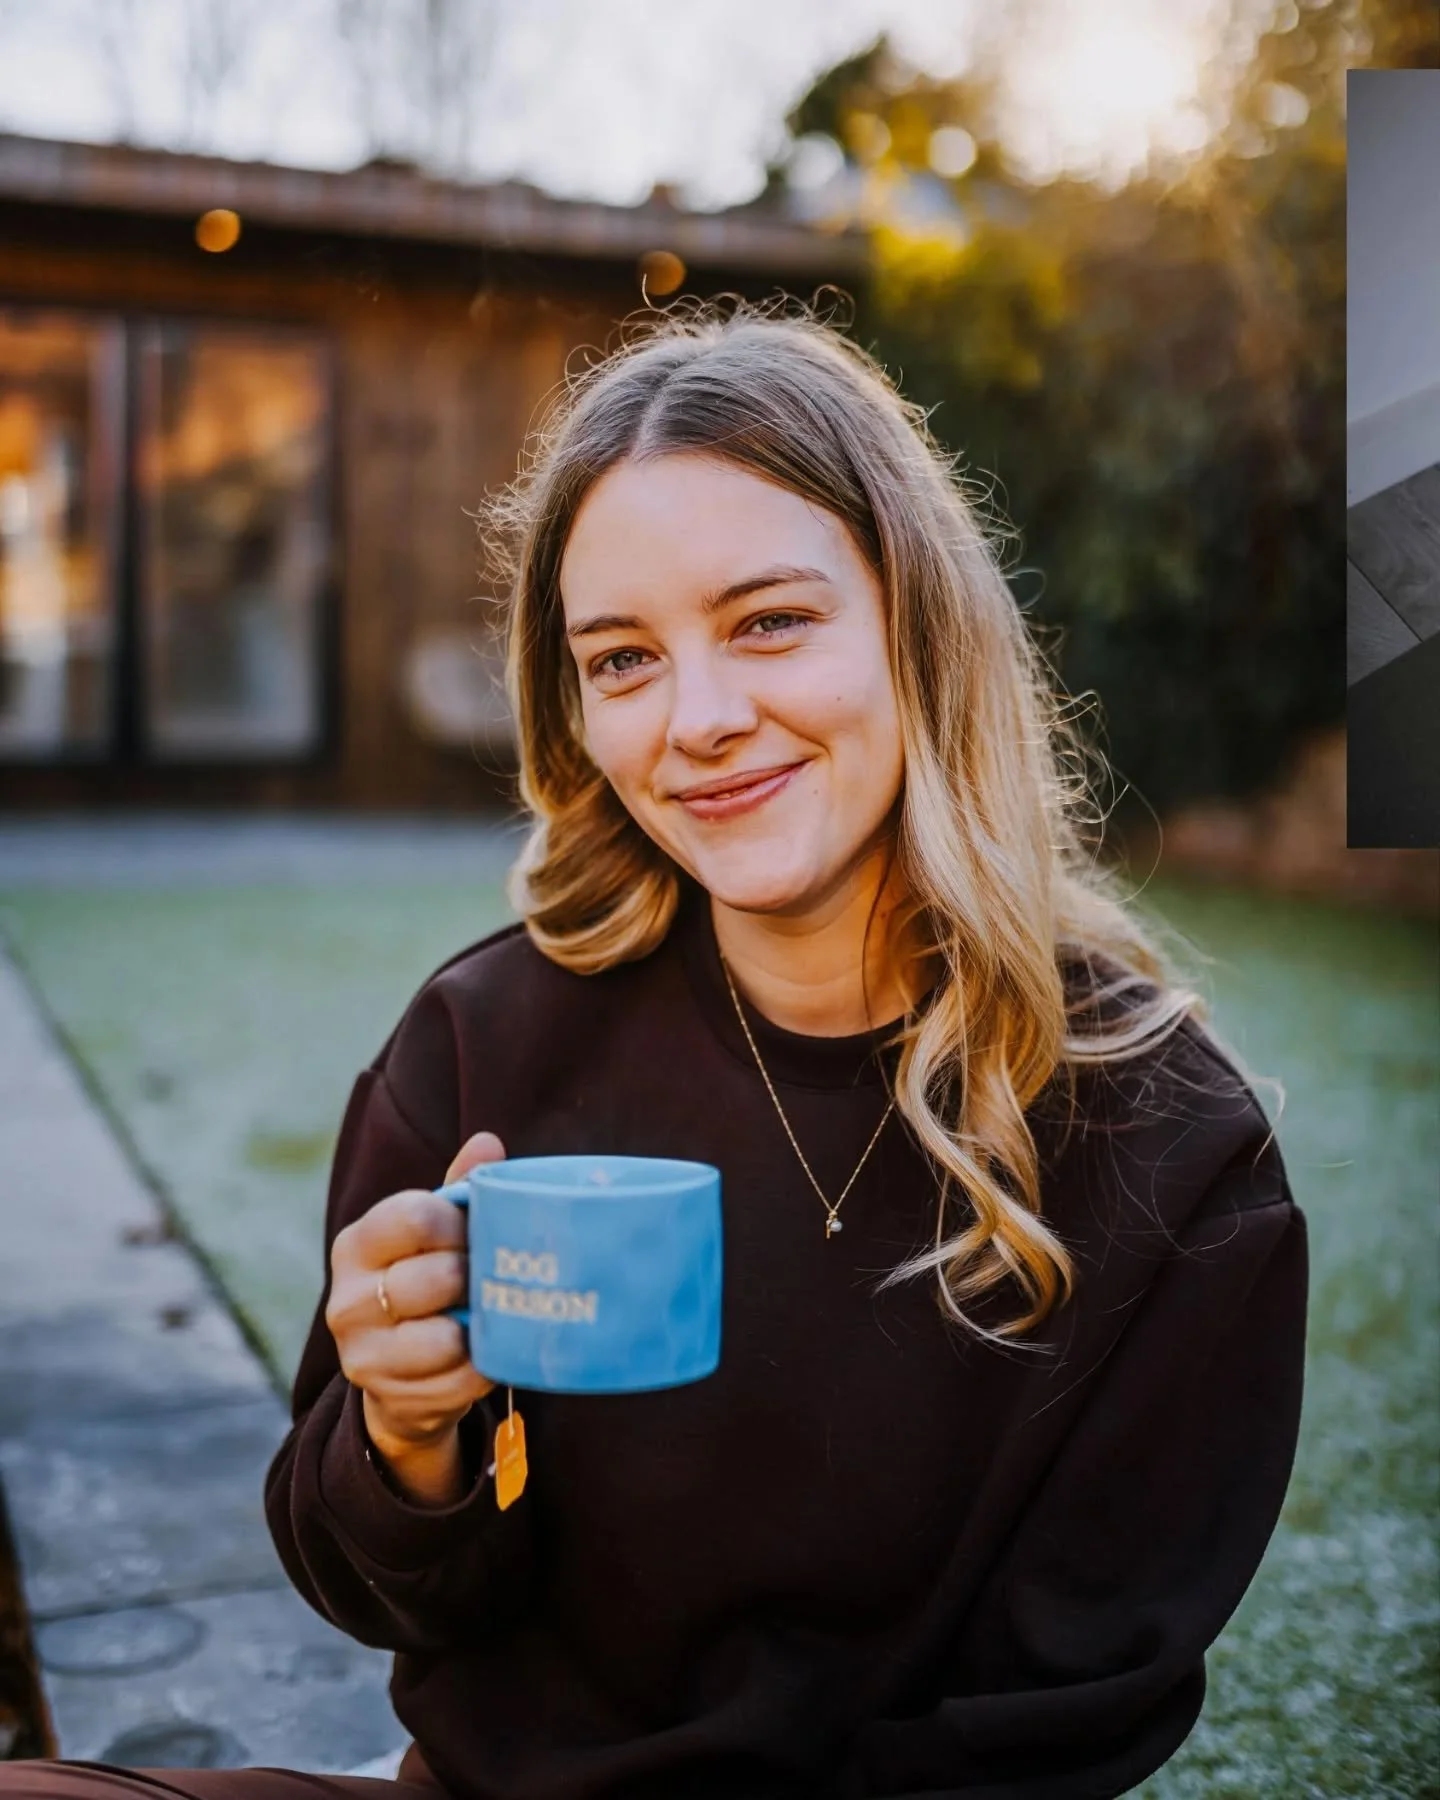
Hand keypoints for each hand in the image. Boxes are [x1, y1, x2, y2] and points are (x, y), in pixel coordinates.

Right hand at [327, 1131, 505, 1466]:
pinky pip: (458, 1382)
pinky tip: (484, 1354)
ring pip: (445, 1337)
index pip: (416, 1216)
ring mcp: (361, 1353)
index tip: (479, 1232)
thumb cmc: (425, 1281)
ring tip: (489, 1316)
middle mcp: (347, 1298)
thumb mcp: (433, 1233)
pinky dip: (482, 1369)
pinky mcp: (387, 1397)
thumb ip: (458, 1189)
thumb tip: (488, 1143)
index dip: (462, 1223)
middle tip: (492, 1278)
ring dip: (480, 1328)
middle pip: (438, 1277)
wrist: (398, 1373)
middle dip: (477, 1278)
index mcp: (358, 1244)